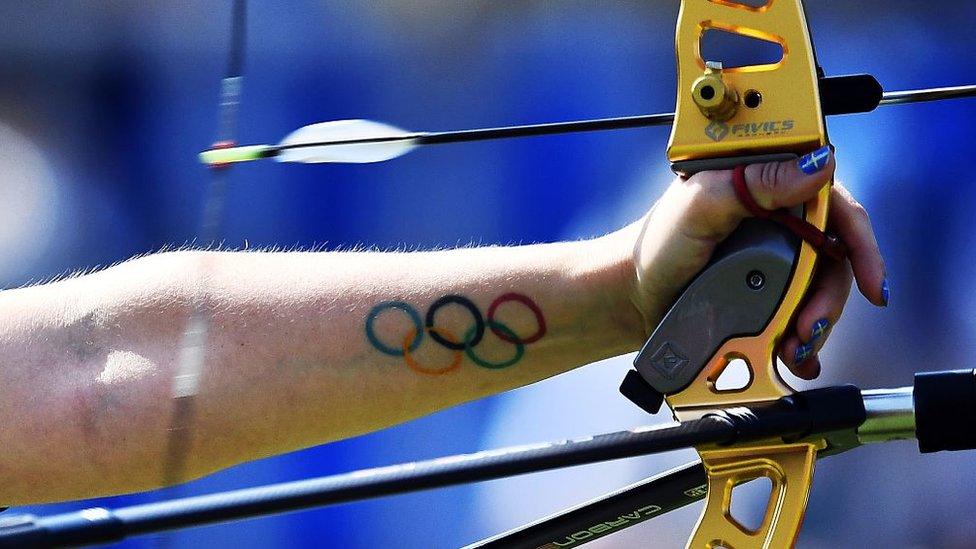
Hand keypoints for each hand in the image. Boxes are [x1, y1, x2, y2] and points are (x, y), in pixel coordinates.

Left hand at [618, 147, 886, 378]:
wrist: (631, 297)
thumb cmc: (656, 245)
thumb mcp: (700, 205)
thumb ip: (754, 182)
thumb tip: (815, 164)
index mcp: (766, 186)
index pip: (834, 204)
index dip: (860, 242)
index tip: (871, 282)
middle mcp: (779, 220)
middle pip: (834, 257)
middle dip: (830, 297)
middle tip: (810, 327)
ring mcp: (775, 260)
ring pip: (819, 291)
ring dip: (815, 323)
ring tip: (794, 348)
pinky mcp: (767, 294)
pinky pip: (798, 314)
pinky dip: (800, 339)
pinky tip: (792, 356)